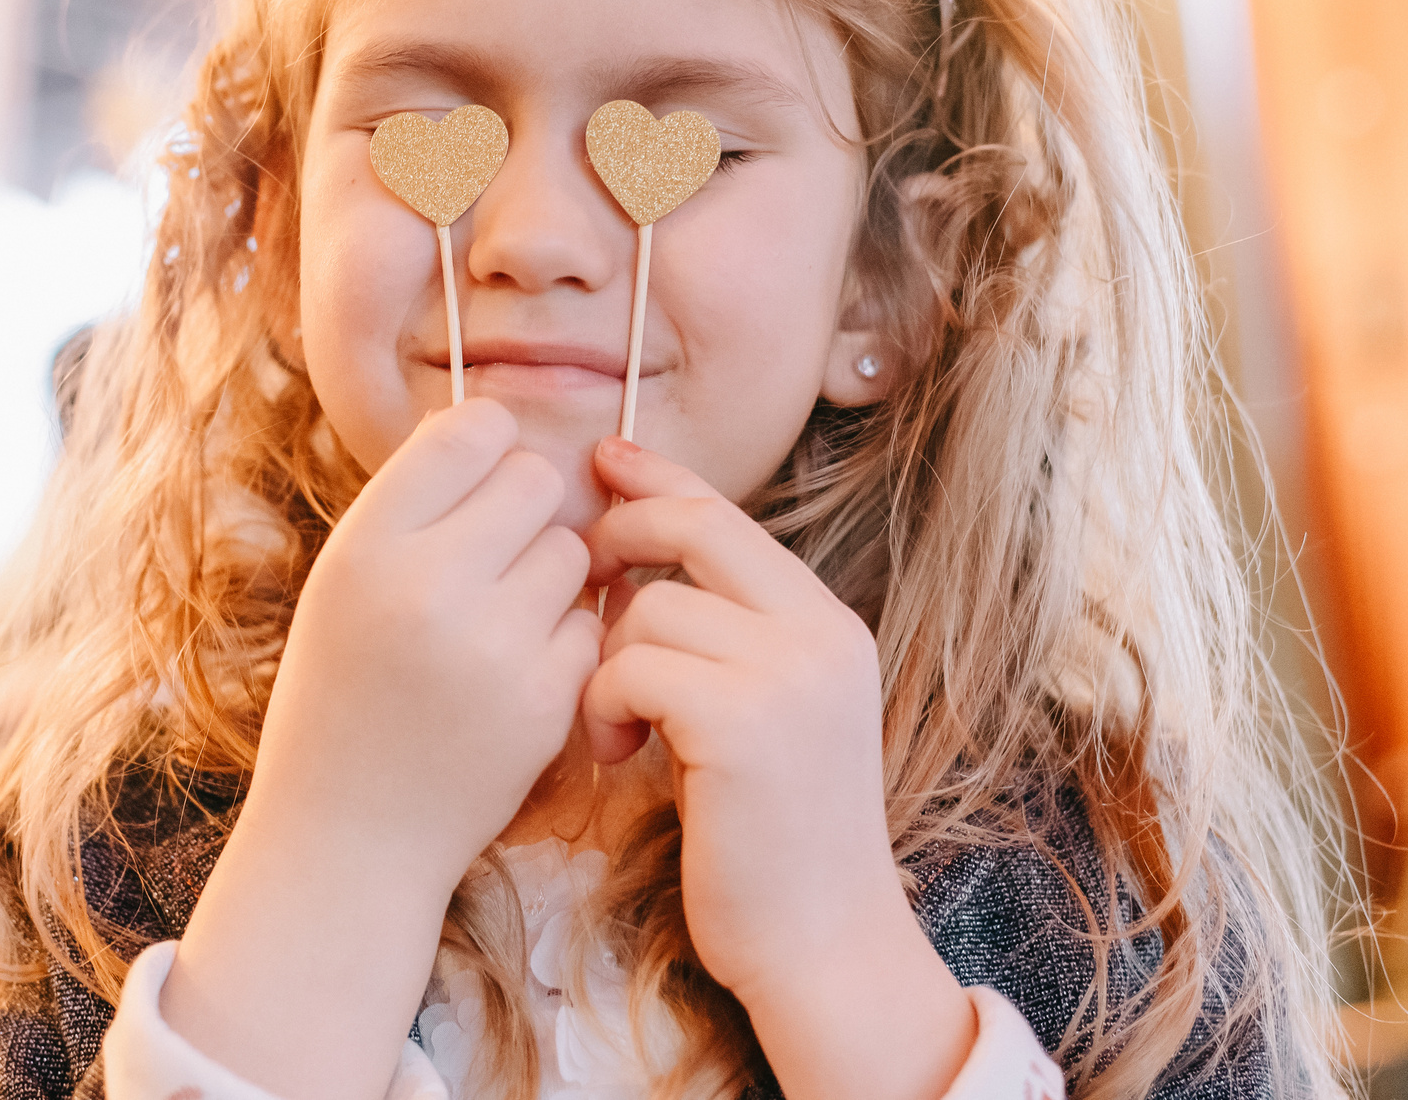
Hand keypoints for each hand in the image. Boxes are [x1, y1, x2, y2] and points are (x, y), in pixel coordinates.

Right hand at [162, 399, 598, 1099]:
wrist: (348, 835)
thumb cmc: (346, 691)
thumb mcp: (344, 583)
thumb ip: (414, 507)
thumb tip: (499, 428)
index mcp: (364, 547)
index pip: (468, 430)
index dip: (485, 448)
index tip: (475, 486)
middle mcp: (425, 587)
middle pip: (536, 479)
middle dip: (527, 509)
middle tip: (492, 556)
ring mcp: (491, 647)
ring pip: (573, 551)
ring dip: (550, 574)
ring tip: (497, 621)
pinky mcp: (544, 702)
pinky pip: (588, 624)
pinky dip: (564, 642)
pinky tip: (516, 674)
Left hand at [580, 438, 973, 1099]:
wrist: (821, 946)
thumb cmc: (768, 840)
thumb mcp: (761, 715)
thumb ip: (724, 639)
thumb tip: (633, 564)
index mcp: (826, 624)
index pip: (728, 514)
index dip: (658, 479)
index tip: (604, 461)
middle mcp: (820, 634)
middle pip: (694, 527)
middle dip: (619, 535)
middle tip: (581, 576)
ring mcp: (790, 676)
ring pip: (649, 608)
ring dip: (608, 661)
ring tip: (615, 725)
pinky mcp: (745, 724)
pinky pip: (632, 667)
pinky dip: (603, 704)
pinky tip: (616, 750)